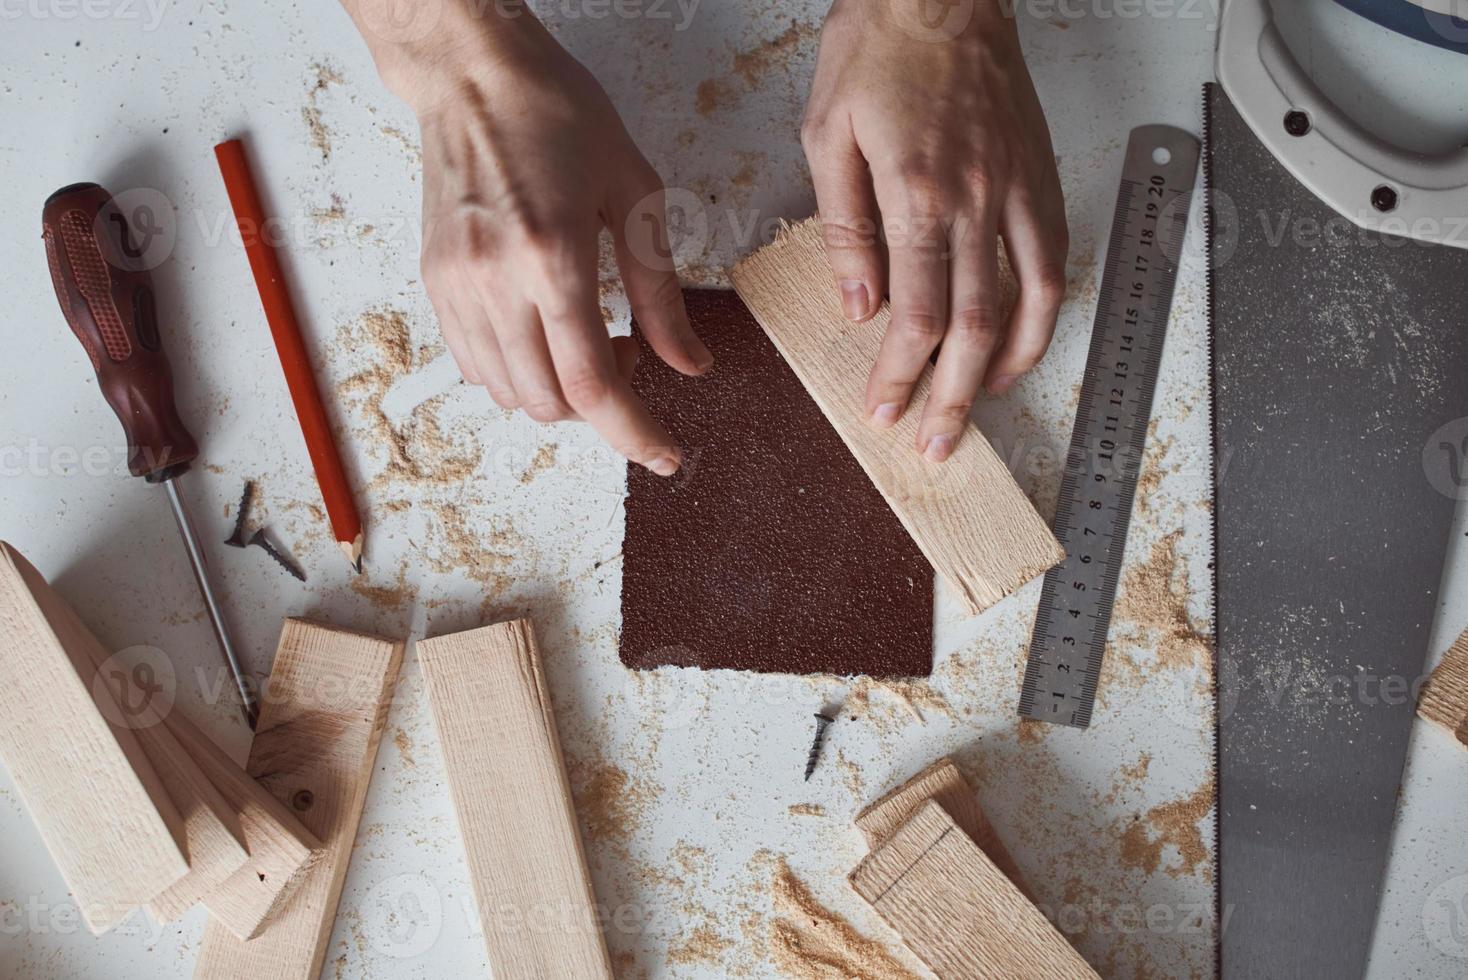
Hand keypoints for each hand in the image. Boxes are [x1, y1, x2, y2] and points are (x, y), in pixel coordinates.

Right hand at [343, 3, 710, 475]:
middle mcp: (494, 281)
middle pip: (551, 403)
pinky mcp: (434, 282)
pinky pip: (476, 365)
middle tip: (628, 354)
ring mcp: (456, 286)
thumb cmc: (560, 116)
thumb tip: (690, 365)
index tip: (666, 455)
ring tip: (585, 335)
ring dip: (559, 392)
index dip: (635, 434)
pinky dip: (519, 372)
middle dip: (602, 406)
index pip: (594, 386)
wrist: (474, 75)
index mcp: (553, 258)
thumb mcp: (636, 196)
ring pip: (511, 394)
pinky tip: (543, 330)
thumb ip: (662, 294)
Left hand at [802, 0, 1067, 461]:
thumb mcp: (828, 135)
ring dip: (1007, 367)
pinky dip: (1042, 311)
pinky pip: (1054, 258)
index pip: (915, 315)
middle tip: (937, 445)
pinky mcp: (1039, 176)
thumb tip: (858, 303)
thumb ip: (845, 228)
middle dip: (953, 398)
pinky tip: (1021, 337)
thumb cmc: (878, 49)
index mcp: (915, 194)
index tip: (883, 410)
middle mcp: (975, 200)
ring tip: (985, 405)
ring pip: (1026, 302)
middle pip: (972, 327)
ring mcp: (1015, 189)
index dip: (900, 376)